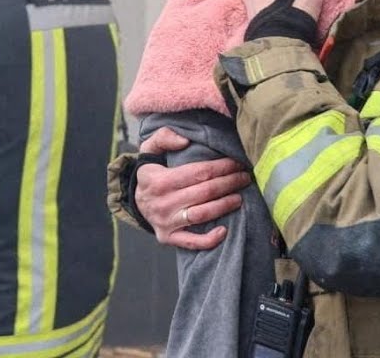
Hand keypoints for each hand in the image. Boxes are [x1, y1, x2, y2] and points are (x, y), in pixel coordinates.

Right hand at [135, 127, 251, 249]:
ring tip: (240, 197)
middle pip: (205, 192)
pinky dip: (209, 239)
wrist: (135, 200)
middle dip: (229, 183)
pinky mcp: (168, 237)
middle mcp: (163, 203)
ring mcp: (165, 222)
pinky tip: (225, 230)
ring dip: (225, 205)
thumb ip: (164, 137)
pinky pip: (191, 242)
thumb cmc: (150, 173)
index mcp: (159, 180)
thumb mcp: (149, 149)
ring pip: (202, 214)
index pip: (198, 172)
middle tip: (244, 177)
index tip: (237, 162)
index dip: (222, 167)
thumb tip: (185, 140)